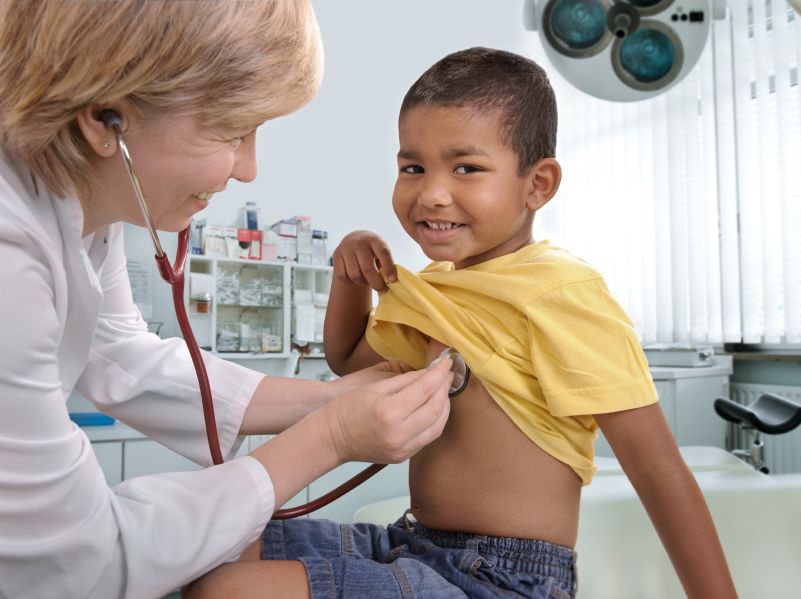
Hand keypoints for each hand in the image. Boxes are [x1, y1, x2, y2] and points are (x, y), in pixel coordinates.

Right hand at [320, 358, 452, 463]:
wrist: (331, 437)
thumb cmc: (346, 409)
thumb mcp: (375, 386)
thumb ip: (405, 380)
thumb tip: (428, 374)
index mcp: (389, 412)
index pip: (425, 389)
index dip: (438, 374)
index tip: (446, 363)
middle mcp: (399, 434)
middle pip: (436, 409)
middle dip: (444, 389)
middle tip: (446, 375)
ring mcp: (402, 449)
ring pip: (437, 427)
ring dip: (444, 407)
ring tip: (442, 391)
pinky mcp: (402, 457)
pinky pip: (427, 438)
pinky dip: (435, 422)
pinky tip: (434, 409)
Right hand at [332, 230, 396, 291]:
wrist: (355, 239)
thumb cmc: (373, 250)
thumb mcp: (381, 251)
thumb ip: (386, 263)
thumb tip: (390, 281)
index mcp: (374, 240)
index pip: (383, 254)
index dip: (389, 268)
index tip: (392, 281)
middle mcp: (359, 242)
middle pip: (367, 268)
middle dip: (376, 283)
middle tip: (381, 288)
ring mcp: (346, 248)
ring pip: (355, 275)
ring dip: (363, 283)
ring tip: (368, 282)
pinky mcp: (336, 255)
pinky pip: (343, 276)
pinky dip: (350, 281)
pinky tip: (356, 278)